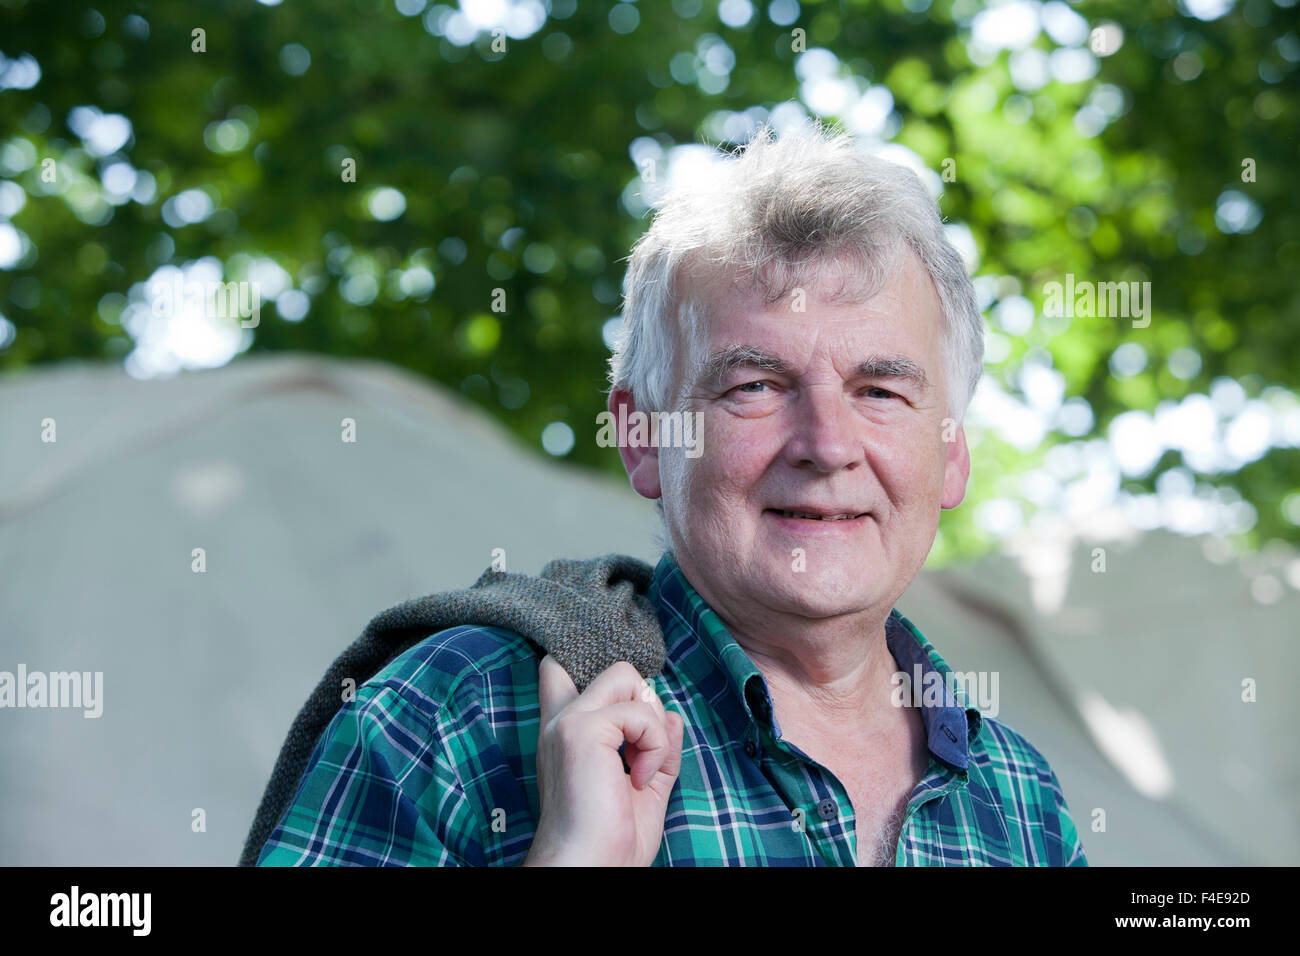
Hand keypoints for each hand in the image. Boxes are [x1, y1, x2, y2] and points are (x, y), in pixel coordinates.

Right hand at [522, 655, 683, 865]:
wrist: (591, 867)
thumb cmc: (612, 839)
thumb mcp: (645, 785)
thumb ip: (657, 746)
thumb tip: (673, 715)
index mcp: (569, 736)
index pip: (561, 674)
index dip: (595, 671)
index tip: (625, 714)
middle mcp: (562, 722)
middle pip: (619, 672)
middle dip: (649, 706)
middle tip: (644, 753)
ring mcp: (570, 722)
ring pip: (630, 679)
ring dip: (654, 727)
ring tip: (642, 769)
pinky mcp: (584, 729)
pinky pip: (641, 713)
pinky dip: (656, 745)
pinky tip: (639, 778)